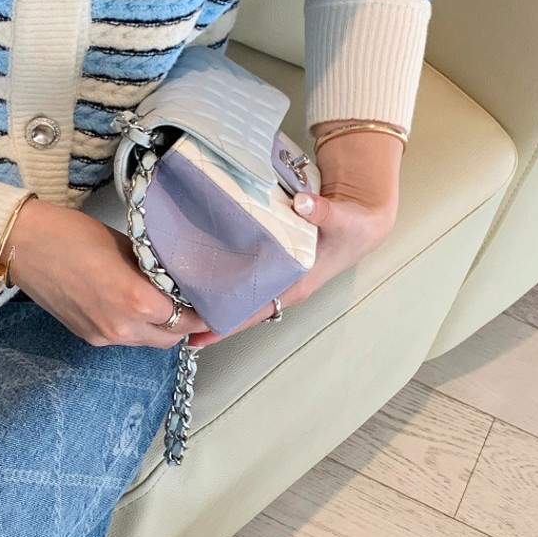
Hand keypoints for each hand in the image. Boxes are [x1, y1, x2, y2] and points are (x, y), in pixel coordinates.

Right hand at [6, 197, 210, 348]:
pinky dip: (136, 326)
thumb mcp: (127, 245)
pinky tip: (131, 302)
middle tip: (190, 298)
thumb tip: (177, 279)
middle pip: (172, 338)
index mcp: (136, 302)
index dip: (202, 309)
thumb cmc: (71, 234)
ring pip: (148, 341)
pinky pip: (124, 338)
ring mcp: (103, 337)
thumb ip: (155, 269)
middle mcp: (122, 328)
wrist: (22, 245)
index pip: (188, 318)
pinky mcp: (87, 336)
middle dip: (185, 321)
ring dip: (160, 326)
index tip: (210, 297)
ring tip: (161, 298)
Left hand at [185, 127, 401, 349]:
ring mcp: (280, 279)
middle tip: (171, 321)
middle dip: (208, 318)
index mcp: (296, 284)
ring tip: (176, 305)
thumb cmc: (354, 224)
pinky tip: (200, 278)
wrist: (366, 219)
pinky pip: (245, 281)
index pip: (253, 311)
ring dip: (213, 303)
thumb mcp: (342, 217)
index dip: (223, 322)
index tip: (194, 332)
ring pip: (241, 299)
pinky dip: (224, 283)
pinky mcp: (276, 266)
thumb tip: (304, 204)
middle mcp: (285, 287)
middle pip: (240, 311)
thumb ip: (322, 210)